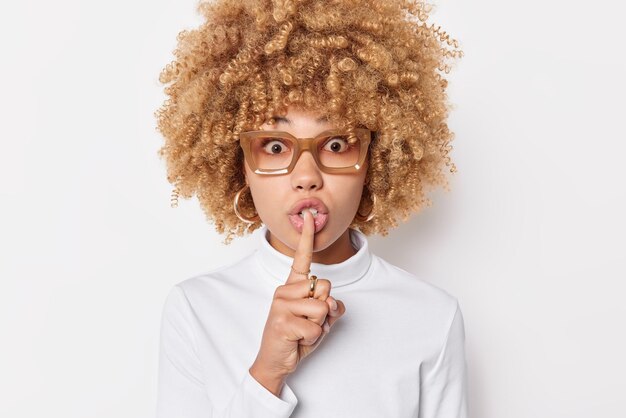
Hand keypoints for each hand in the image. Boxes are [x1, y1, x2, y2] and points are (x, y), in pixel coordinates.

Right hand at [249, 210, 345, 392]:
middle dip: (326, 310)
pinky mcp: (281, 321)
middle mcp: (285, 290)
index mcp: (293, 286)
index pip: (302, 259)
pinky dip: (313, 338)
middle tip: (308, 322)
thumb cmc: (297, 337)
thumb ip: (331, 307)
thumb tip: (330, 302)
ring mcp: (281, 304)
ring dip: (319, 325)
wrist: (276, 361)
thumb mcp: (320, 321)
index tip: (309, 215)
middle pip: (326, 287)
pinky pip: (315, 328)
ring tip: (302, 331)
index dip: (307, 237)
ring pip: (322, 308)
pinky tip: (297, 340)